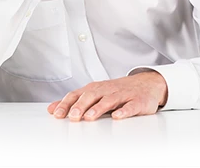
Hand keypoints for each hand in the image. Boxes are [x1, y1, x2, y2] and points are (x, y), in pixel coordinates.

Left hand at [47, 72, 167, 121]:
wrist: (147, 83)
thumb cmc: (117, 91)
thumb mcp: (96, 94)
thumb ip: (75, 101)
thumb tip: (52, 108)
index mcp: (96, 89)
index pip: (78, 94)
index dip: (67, 103)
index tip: (56, 113)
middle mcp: (107, 90)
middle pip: (92, 96)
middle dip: (81, 105)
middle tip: (72, 116)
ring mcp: (123, 95)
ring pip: (109, 100)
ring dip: (99, 108)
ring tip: (89, 117)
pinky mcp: (137, 101)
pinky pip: (130, 106)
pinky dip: (124, 111)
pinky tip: (117, 117)